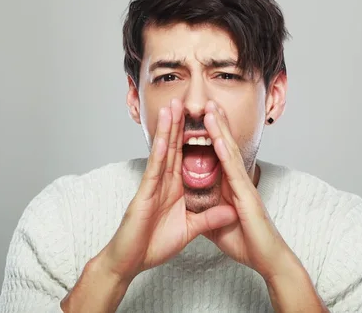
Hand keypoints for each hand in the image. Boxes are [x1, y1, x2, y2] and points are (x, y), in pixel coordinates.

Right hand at [100, 99, 237, 281]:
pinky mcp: (143, 194)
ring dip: (167, 128)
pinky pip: (153, 169)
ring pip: (162, 151)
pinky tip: (162, 136)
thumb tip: (231, 209)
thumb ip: (209, 218)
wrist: (130, 262)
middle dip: (180, 124)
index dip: (196, 138)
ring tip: (172, 106)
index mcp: (174, 188)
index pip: (186, 157)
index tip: (205, 120)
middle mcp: (163, 182)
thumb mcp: (190, 230)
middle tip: (185, 100)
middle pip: (174, 147)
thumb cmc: (153, 245)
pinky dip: (158, 152)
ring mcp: (152, 185)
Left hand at [202, 101, 299, 281]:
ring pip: (230, 152)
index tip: (203, 117)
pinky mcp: (247, 196)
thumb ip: (207, 213)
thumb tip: (193, 207)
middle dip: (217, 123)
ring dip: (221, 129)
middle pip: (225, 146)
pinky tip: (219, 138)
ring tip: (211, 109)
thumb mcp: (217, 225)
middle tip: (208, 102)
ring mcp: (244, 186)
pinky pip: (233, 171)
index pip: (219, 155)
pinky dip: (226, 153)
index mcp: (231, 186)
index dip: (212, 136)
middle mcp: (239, 182)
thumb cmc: (247, 242)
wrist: (267, 259)